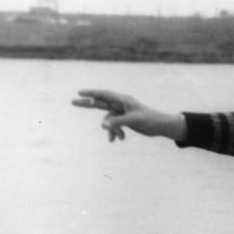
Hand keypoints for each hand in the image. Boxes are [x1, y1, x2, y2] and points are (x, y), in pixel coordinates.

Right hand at [71, 89, 186, 141]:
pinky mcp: (125, 120)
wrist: (161, 126)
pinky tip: (119, 140)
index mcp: (123, 100)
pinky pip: (114, 126)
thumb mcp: (132, 121)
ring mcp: (122, 112)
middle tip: (72, 102)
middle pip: (101, 103)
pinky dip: (115, 133)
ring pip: (108, 119)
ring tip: (118, 138)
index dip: (91, 93)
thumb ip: (116, 122)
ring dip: (112, 130)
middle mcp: (121, 104)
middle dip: (87, 104)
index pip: (104, 94)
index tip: (80, 93)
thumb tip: (102, 125)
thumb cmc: (149, 120)